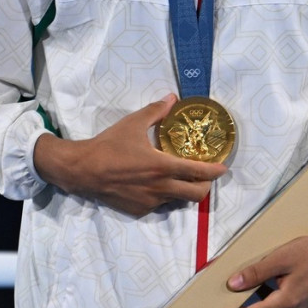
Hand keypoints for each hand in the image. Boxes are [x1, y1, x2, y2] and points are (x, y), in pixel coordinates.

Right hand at [33, 95, 227, 215]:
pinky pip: (160, 205)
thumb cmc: (110, 145)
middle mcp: (160, 188)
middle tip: (205, 174)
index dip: (215, 171)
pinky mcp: (139, 210)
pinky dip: (165, 196)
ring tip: (181, 177)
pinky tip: (157, 184)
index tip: (223, 167)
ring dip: (184, 191)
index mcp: (162, 167)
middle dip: (206, 186)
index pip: (199, 173)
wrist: (83, 171)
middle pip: (196, 195)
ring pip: (178, 201)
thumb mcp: (133, 123)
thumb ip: (156, 111)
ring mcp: (150, 202)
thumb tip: (172, 98)